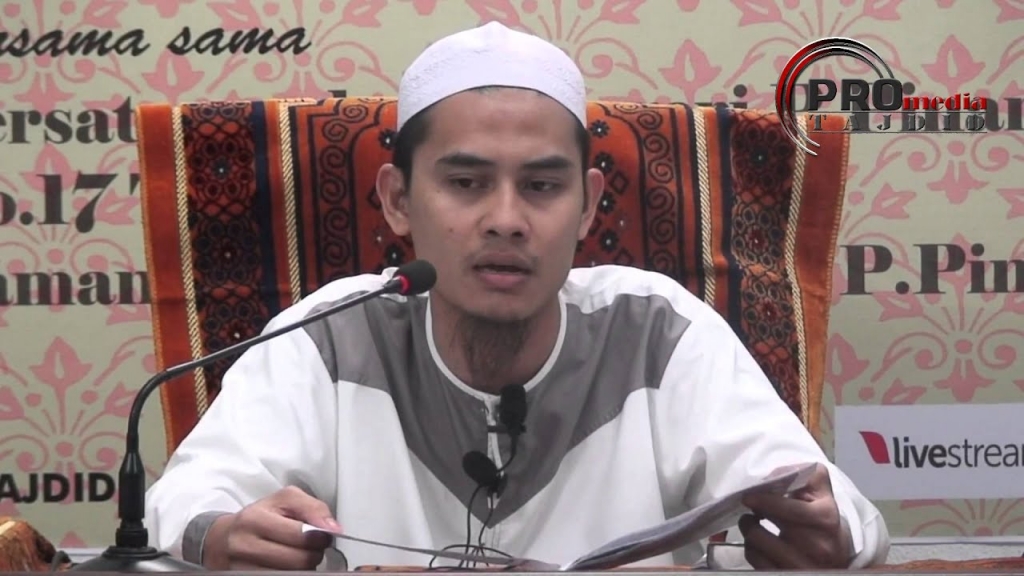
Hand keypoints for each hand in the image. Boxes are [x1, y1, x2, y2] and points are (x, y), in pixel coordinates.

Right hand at [203, 486, 339, 569]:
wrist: (224, 538)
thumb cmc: (260, 516)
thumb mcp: (285, 500)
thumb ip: (313, 507)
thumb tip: (333, 529)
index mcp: (254, 519)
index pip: (301, 535)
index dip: (320, 537)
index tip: (323, 535)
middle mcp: (244, 546)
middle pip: (298, 561)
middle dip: (314, 554)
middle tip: (312, 548)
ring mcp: (242, 568)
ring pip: (292, 575)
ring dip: (303, 567)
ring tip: (299, 555)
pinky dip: (291, 574)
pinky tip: (289, 565)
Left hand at [738, 463, 851, 569]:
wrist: (838, 560)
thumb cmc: (824, 525)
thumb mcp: (824, 497)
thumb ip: (807, 476)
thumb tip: (775, 474)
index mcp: (824, 520)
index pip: (786, 509)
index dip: (763, 501)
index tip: (748, 497)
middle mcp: (816, 547)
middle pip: (762, 530)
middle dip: (751, 516)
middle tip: (752, 509)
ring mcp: (800, 567)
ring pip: (755, 545)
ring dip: (749, 531)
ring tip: (754, 525)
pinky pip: (755, 560)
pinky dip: (752, 549)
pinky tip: (760, 544)